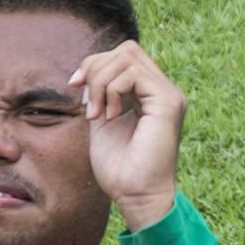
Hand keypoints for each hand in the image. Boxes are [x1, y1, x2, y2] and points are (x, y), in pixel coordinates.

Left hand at [71, 41, 186, 230]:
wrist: (135, 195)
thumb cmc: (119, 167)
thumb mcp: (102, 119)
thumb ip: (101, 93)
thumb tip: (88, 71)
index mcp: (151, 94)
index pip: (124, 55)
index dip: (95, 63)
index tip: (75, 87)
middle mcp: (164, 91)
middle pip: (126, 50)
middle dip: (96, 68)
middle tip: (87, 103)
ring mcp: (169, 95)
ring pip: (127, 57)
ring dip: (101, 82)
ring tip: (97, 114)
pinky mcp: (168, 103)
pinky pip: (133, 74)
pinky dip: (112, 90)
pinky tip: (110, 116)